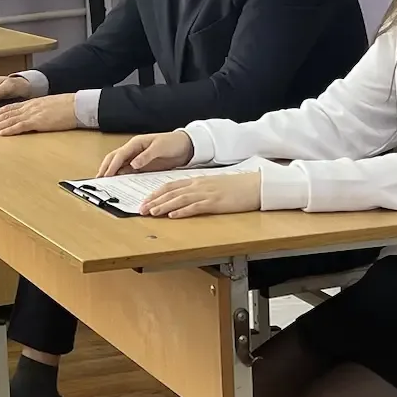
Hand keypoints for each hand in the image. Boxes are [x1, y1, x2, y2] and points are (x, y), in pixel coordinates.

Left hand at [0, 93, 80, 135]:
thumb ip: (37, 112)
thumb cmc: (66, 107)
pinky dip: (10, 130)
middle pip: (5, 114)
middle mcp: (29, 108)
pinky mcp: (39, 122)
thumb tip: (30, 119)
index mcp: (31, 104)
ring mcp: (33, 114)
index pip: (8, 108)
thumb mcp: (48, 107)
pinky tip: (1, 133)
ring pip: (9, 120)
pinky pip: (22, 126)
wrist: (78, 105)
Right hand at [96, 130, 195, 177]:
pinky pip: (128, 170)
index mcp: (136, 143)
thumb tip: (133, 164)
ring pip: (118, 164)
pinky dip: (120, 175)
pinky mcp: (141, 165)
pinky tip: (117, 182)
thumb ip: (146, 156)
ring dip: (111, 172)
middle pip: (114, 158)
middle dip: (105, 167)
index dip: (112, 165)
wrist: (186, 146)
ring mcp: (136, 158)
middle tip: (98, 179)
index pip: (120, 154)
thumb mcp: (160, 148)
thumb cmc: (173, 143)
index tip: (106, 174)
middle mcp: (133, 150)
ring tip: (103, 182)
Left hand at [140, 172, 262, 219]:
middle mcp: (199, 185)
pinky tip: (173, 216)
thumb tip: (185, 197)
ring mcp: (207, 194)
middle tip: (141, 209)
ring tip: (151, 212)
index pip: (170, 185)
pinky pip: (196, 207)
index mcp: (197, 180)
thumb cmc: (237, 187)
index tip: (145, 200)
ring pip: (179, 199)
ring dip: (163, 206)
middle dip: (154, 201)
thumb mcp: (213, 185)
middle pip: (171, 192)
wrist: (256, 185)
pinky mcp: (216, 203)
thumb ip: (199, 189)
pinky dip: (183, 211)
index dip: (156, 193)